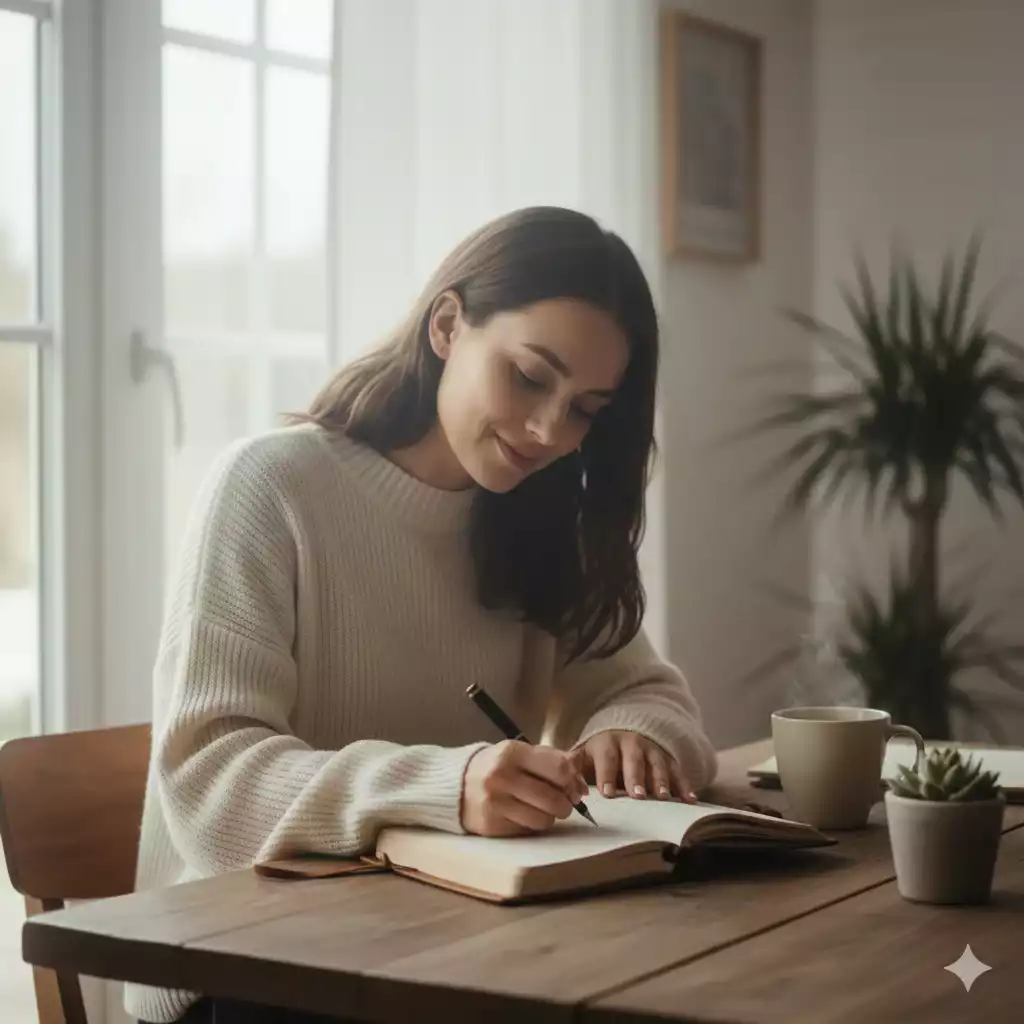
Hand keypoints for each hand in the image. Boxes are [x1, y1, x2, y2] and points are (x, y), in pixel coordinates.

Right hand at [461, 741, 589, 836]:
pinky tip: (523, 814)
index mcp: (512, 752)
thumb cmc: (494, 766)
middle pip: (554, 798)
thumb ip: (551, 761)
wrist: (452, 784)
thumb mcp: (518, 753)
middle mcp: (502, 776)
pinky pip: (527, 831)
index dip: (574, 781)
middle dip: (566, 804)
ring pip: (543, 819)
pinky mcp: (491, 825)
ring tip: (541, 809)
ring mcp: (495, 802)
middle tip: (562, 803)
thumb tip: (581, 784)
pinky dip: (531, 825)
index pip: (559, 768)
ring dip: (549, 817)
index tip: (575, 788)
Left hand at [574, 730, 696, 802]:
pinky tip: (689, 800)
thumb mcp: (584, 755)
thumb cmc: (601, 753)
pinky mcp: (668, 759)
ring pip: (657, 765)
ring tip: (663, 798)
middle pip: (634, 760)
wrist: (625, 732)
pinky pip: (678, 771)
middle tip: (638, 796)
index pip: (606, 757)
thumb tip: (566, 786)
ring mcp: (652, 751)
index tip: (608, 794)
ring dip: (661, 781)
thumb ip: (573, 768)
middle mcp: (631, 744)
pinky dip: (684, 785)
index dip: (607, 775)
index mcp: (607, 743)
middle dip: (636, 778)